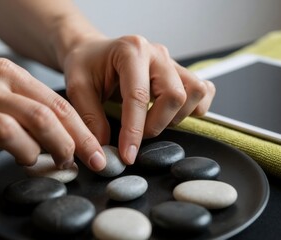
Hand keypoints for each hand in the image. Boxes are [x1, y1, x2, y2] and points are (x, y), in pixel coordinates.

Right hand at [0, 58, 103, 175]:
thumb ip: (30, 103)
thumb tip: (69, 133)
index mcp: (6, 74)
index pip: (56, 104)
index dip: (81, 132)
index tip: (96, 152)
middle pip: (39, 117)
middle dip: (64, 145)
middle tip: (70, 163)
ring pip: (8, 131)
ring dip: (27, 152)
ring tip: (29, 160)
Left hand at [61, 35, 215, 164]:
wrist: (94, 51)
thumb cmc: (86, 66)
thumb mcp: (77, 88)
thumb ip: (91, 119)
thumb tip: (105, 151)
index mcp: (130, 50)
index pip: (138, 96)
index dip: (134, 131)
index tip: (128, 155)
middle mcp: (157, 53)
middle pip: (175, 95)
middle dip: (157, 125)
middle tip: (137, 136)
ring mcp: (172, 62)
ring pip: (195, 93)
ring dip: (176, 116)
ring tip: (153, 121)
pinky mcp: (181, 72)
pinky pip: (204, 91)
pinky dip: (195, 108)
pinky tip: (172, 113)